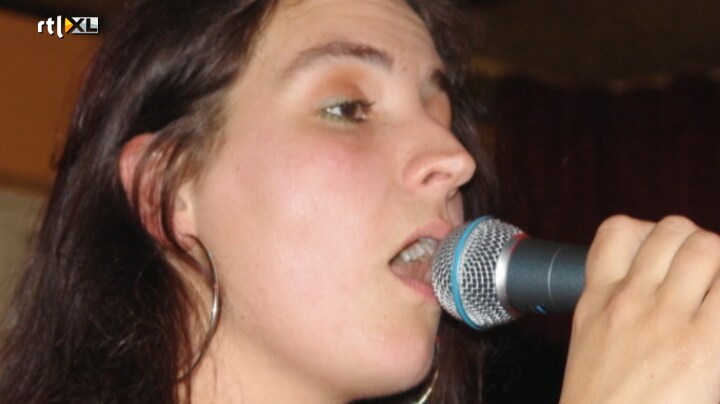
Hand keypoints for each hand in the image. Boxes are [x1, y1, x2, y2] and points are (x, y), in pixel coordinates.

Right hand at [560, 215, 719, 403]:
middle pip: (672, 229)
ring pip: (706, 246)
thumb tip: (660, 295)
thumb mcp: (593, 346)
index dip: (649, 233)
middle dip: (698, 244)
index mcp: (598, 301)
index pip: (617, 231)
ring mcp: (666, 318)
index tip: (664, 256)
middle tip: (706, 277)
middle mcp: (630, 300)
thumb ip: (619, 314)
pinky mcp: (703, 345)